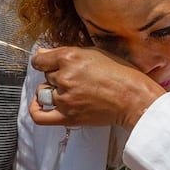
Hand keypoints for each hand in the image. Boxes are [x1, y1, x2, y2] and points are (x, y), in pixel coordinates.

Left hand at [29, 46, 165, 129]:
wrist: (133, 98)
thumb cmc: (120, 73)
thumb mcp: (95, 53)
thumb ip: (66, 52)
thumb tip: (41, 53)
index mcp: (69, 58)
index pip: (40, 60)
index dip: (45, 61)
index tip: (50, 64)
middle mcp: (64, 77)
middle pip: (46, 76)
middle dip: (57, 75)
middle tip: (77, 79)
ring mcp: (64, 98)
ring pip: (44, 92)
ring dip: (53, 90)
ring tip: (70, 91)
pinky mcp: (67, 116)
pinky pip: (40, 116)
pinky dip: (36, 110)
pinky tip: (39, 105)